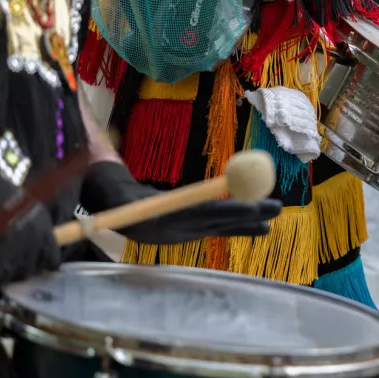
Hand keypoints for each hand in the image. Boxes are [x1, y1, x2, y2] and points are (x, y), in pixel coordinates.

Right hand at [80, 162, 279, 244]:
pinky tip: (259, 227)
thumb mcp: (112, 182)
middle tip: (275, 207)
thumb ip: (117, 165)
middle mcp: (172, 230)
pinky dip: (237, 226)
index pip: (198, 212)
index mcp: (156, 218)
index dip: (228, 208)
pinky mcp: (187, 235)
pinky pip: (216, 229)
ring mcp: (180, 235)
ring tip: (271, 222)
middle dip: (246, 215)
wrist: (103, 216)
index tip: (253, 205)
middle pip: (215, 222)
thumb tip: (112, 142)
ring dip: (246, 223)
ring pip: (219, 228)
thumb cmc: (108, 190)